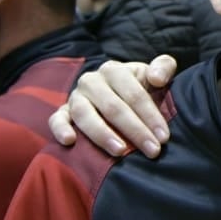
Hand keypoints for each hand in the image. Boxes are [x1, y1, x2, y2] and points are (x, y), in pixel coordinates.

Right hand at [48, 56, 177, 157]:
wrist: (118, 95)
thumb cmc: (141, 88)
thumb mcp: (154, 74)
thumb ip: (163, 67)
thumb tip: (156, 79)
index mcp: (114, 70)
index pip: (134, 94)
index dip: (150, 115)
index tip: (164, 137)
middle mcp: (91, 81)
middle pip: (113, 107)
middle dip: (135, 130)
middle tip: (152, 151)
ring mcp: (75, 97)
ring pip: (85, 114)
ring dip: (102, 134)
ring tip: (120, 151)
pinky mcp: (63, 112)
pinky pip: (56, 119)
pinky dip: (60, 129)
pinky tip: (70, 142)